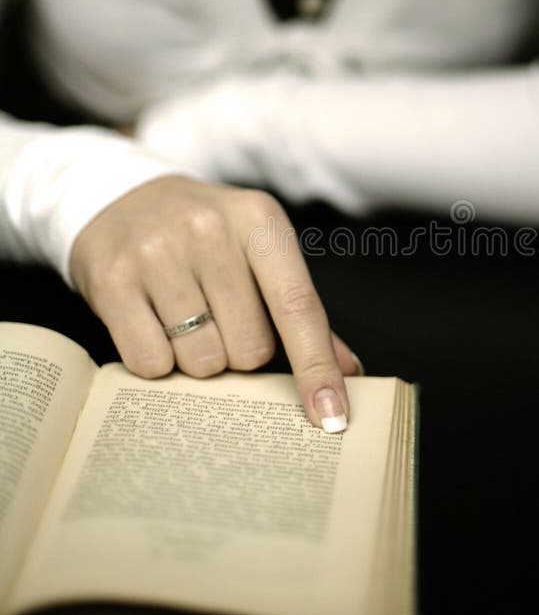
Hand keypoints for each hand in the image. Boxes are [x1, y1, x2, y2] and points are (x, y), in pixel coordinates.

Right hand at [69, 175, 360, 431]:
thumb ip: (303, 311)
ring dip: (199, 357)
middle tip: (219, 317)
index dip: (317, 367)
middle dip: (240, 351)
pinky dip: (158, 360)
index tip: (333, 417)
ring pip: (202, 361)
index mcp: (260, 221)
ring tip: (184, 315)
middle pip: (250, 348)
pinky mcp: (113, 279)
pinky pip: (150, 363)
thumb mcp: (259, 250)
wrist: (122, 197)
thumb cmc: (206, 236)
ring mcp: (157, 252)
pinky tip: (153, 322)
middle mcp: (211, 230)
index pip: (298, 308)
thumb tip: (349, 369)